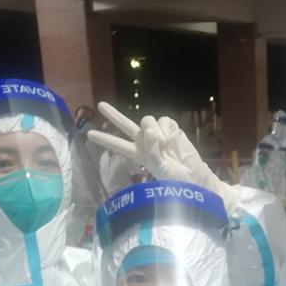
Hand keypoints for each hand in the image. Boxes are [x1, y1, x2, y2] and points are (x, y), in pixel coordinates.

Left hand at [88, 102, 239, 214]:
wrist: (196, 176)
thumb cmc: (177, 179)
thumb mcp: (161, 170)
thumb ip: (153, 151)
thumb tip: (149, 129)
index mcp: (139, 154)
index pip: (118, 145)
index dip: (105, 139)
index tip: (89, 134)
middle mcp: (145, 141)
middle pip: (126, 125)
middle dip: (114, 115)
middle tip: (100, 106)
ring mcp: (157, 133)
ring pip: (148, 120)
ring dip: (156, 131)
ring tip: (166, 146)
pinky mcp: (170, 128)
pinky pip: (164, 121)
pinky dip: (168, 130)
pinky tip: (173, 140)